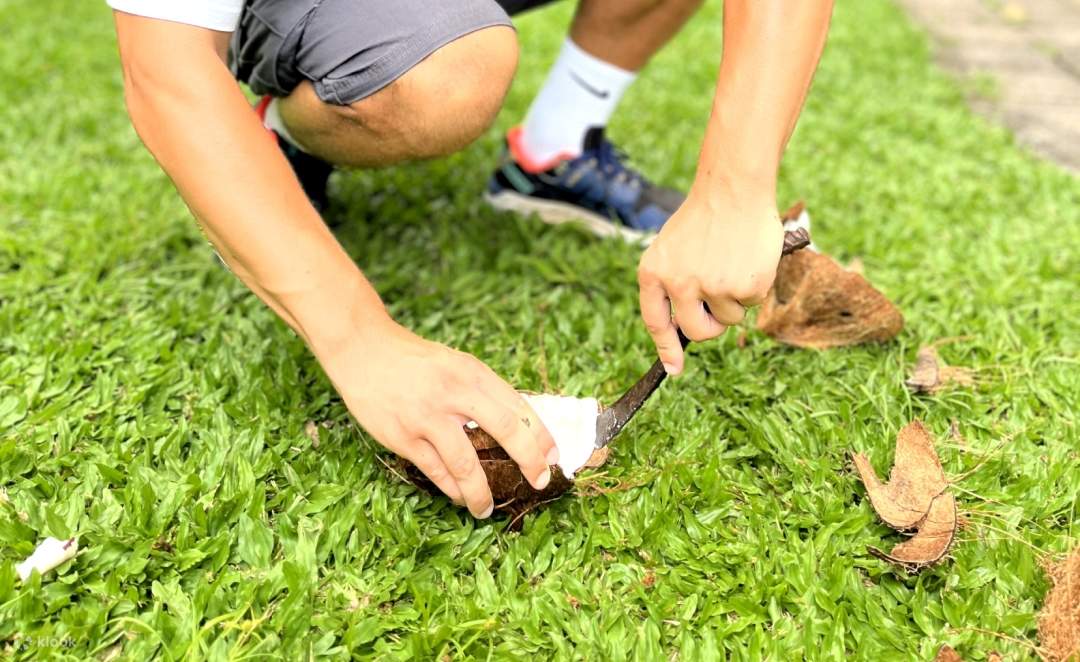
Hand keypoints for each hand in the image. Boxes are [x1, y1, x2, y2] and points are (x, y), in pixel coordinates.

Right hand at [318, 320, 557, 517]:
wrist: (363, 349)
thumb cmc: (413, 360)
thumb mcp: (455, 363)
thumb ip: (481, 391)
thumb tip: (515, 425)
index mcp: (472, 372)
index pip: (518, 406)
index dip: (540, 434)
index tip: (553, 456)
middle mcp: (454, 392)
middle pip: (505, 429)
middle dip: (528, 460)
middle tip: (538, 482)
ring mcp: (427, 416)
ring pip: (466, 463)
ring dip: (481, 492)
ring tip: (487, 509)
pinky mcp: (402, 436)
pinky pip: (435, 471)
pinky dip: (451, 489)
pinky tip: (459, 498)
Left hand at [637, 191, 783, 373]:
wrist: (732, 189)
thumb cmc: (705, 217)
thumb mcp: (672, 248)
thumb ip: (672, 284)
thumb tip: (684, 328)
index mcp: (653, 273)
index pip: (656, 321)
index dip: (666, 348)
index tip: (674, 369)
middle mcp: (678, 283)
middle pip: (697, 331)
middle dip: (711, 326)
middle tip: (720, 307)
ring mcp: (711, 287)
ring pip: (729, 318)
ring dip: (736, 299)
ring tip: (734, 262)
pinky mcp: (743, 287)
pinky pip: (752, 302)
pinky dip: (755, 286)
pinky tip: (749, 258)